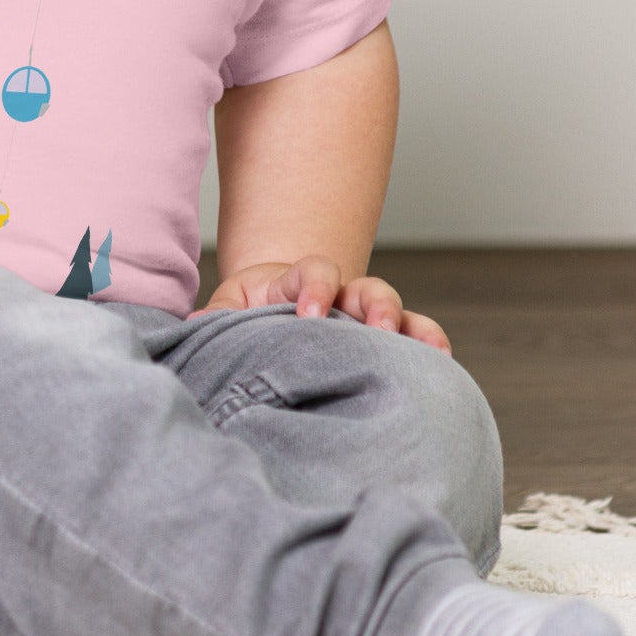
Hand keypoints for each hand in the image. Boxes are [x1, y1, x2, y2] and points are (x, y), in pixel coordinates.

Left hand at [202, 255, 450, 351]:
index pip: (314, 271)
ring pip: (396, 310)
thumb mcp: (230, 310)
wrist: (271, 315)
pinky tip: (441, 364)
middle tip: (374, 329)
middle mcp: (340, 294)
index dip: (315, 288)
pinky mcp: (382, 339)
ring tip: (425, 351)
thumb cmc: (249, 314)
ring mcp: (364, 316)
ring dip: (408, 326)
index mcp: (299, 282)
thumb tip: (193, 327)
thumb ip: (216, 316)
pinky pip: (414, 336)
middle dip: (374, 305)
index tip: (309, 316)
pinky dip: (429, 344)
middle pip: (366, 287)